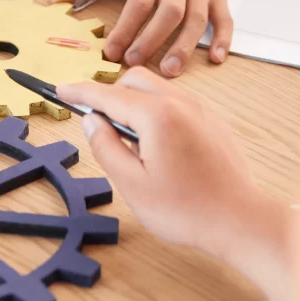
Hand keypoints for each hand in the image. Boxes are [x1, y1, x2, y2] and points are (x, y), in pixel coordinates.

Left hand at [55, 0, 237, 76]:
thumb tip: (55, 0)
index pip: (140, 1)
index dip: (125, 28)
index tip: (111, 51)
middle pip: (169, 12)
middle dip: (151, 40)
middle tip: (133, 63)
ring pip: (197, 19)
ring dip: (184, 47)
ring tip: (169, 71)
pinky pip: (225, 18)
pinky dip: (223, 39)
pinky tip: (216, 59)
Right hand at [57, 68, 271, 260]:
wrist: (238, 221)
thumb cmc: (185, 210)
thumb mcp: (131, 184)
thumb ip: (105, 147)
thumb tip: (91, 121)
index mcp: (158, 116)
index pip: (108, 95)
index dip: (80, 92)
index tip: (60, 89)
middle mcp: (182, 104)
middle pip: (135, 80)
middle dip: (111, 93)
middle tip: (97, 123)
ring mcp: (201, 112)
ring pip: (157, 90)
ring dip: (134, 105)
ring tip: (130, 146)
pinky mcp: (212, 124)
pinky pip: (176, 105)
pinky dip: (156, 114)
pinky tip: (156, 149)